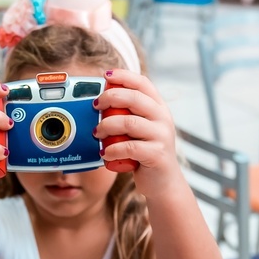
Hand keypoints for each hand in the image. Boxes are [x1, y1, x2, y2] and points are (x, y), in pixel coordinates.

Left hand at [92, 69, 180, 198]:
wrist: (163, 183)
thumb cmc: (146, 153)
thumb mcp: (141, 130)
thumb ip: (129, 114)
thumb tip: (100, 99)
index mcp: (159, 108)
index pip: (143, 83)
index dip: (124, 76)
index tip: (106, 75)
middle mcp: (163, 118)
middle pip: (134, 98)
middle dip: (109, 98)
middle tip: (95, 106)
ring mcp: (162, 136)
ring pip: (129, 122)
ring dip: (107, 126)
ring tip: (97, 133)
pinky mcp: (157, 155)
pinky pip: (129, 147)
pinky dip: (112, 149)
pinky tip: (105, 153)